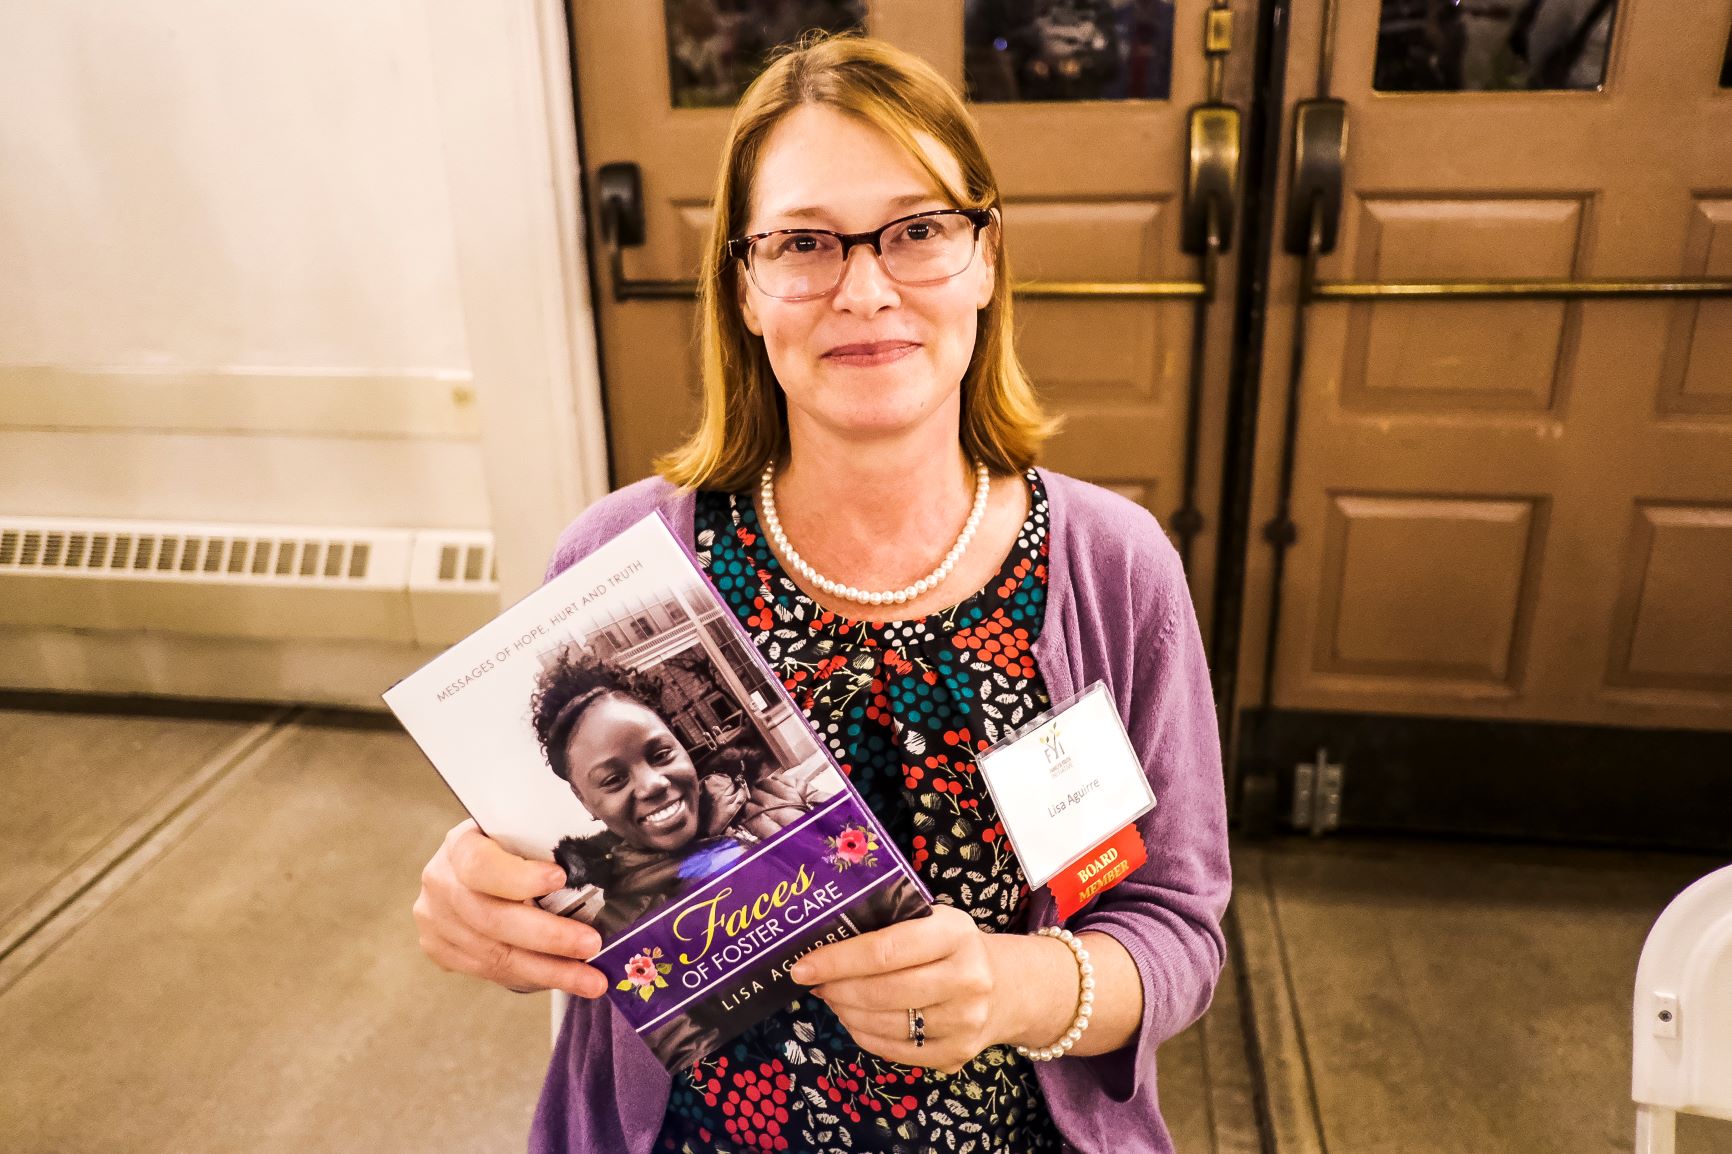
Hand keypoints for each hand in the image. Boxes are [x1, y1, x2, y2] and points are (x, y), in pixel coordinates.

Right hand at [413, 819, 607, 997]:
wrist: (476, 868)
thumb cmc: (513, 846)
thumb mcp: (524, 833)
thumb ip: (546, 846)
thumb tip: (594, 867)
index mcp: (460, 845)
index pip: (481, 865)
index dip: (519, 876)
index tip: (561, 879)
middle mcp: (441, 884)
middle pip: (491, 919)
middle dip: (548, 936)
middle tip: (592, 944)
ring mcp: (437, 922)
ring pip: (495, 956)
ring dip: (550, 971)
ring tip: (592, 981)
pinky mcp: (442, 951)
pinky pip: (492, 973)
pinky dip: (534, 978)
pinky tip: (566, 980)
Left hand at [790, 904, 1002, 1073]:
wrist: (1007, 987)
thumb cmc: (953, 948)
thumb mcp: (933, 921)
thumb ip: (888, 926)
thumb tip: (823, 944)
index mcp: (955, 933)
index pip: (884, 950)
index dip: (837, 961)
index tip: (802, 967)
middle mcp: (966, 979)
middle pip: (881, 992)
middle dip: (837, 989)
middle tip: (816, 983)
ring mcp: (964, 1021)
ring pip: (884, 1025)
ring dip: (846, 1012)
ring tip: (834, 998)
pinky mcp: (957, 1054)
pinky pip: (895, 1051)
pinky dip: (864, 1036)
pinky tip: (855, 1019)